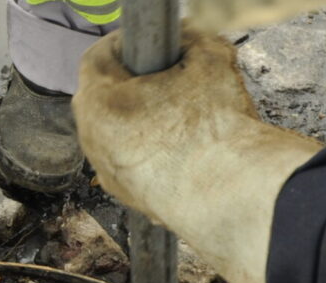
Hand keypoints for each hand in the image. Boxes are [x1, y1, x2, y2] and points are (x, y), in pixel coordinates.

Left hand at [73, 28, 320, 282]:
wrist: (233, 196)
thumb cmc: (214, 129)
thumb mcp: (210, 60)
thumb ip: (191, 40)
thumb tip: (187, 41)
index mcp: (98, 103)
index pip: (98, 59)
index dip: (124, 45)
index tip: (148, 44)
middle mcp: (93, 142)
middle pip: (104, 99)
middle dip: (133, 84)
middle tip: (167, 75)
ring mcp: (109, 174)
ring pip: (118, 135)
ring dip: (143, 121)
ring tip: (181, 114)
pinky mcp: (130, 198)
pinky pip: (134, 164)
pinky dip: (153, 153)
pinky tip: (185, 149)